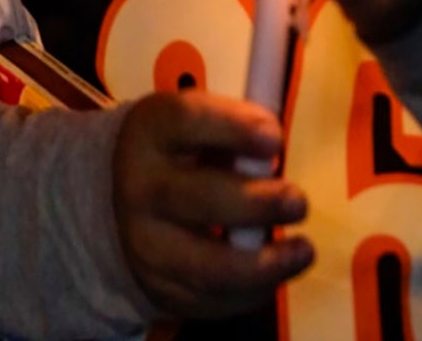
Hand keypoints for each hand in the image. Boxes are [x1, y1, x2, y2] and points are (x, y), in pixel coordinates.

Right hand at [113, 91, 312, 319]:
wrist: (118, 203)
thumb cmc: (176, 154)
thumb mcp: (192, 124)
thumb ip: (232, 125)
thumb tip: (272, 142)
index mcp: (148, 132)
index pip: (185, 121)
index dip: (233, 129)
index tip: (275, 139)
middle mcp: (139, 187)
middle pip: (202, 199)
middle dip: (259, 203)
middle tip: (297, 201)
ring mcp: (145, 245)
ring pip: (211, 267)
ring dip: (267, 263)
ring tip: (303, 250)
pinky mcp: (160, 289)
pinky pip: (216, 300)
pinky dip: (254, 290)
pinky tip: (274, 270)